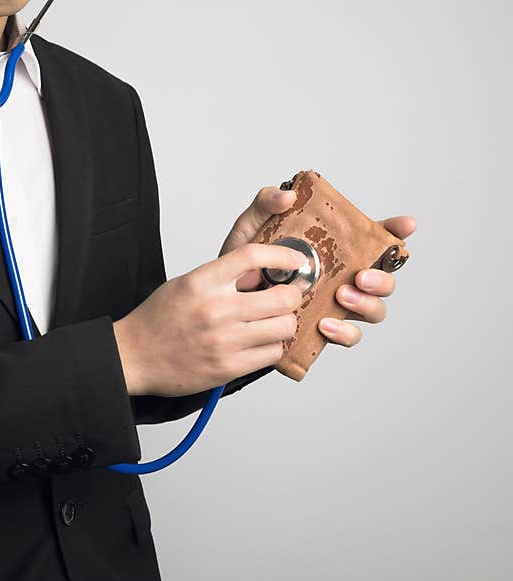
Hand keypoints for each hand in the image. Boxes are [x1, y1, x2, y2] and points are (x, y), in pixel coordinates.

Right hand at [113, 243, 305, 396]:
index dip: (283, 256)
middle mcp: (215, 309)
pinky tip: (256, 344)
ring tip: (269, 324)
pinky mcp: (228, 367)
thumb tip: (264, 272)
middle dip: (291, 296)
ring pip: (283, 327)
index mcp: (202, 281)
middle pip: (282, 297)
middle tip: (286, 298)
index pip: (254, 256)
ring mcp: (223, 341)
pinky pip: (271, 354)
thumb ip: (223, 277)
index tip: (295, 261)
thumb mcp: (186, 284)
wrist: (133, 356)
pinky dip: (270, 348)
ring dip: (282, 324)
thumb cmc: (158, 319)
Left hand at [218, 186, 417, 346]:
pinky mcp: (323, 331)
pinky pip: (348, 337)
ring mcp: (336, 305)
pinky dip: (343, 332)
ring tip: (342, 297)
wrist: (222, 306)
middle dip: (384, 277)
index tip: (406, 225)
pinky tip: (325, 325)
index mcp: (334, 249)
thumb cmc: (242, 265)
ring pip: (374, 309)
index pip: (374, 237)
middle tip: (361, 275)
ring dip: (367, 304)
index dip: (395, 231)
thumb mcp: (249, 229)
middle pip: (385, 277)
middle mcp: (342, 277)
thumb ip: (266, 204)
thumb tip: (288, 197)